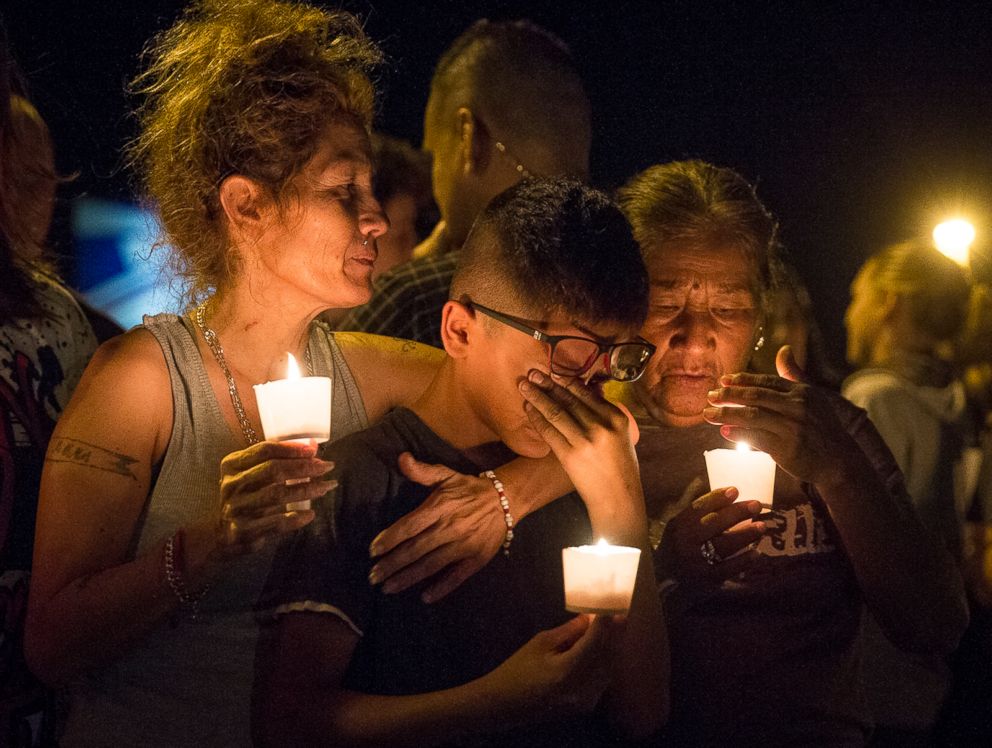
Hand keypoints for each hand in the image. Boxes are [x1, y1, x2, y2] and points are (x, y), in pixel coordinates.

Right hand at [189, 440, 334, 568]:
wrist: (220, 533)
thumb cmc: (244, 496)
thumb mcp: (250, 474)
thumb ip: (277, 460)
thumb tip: (313, 447)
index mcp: (231, 465)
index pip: (264, 451)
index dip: (291, 449)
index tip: (314, 450)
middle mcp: (232, 485)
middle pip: (273, 470)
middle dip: (304, 467)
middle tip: (326, 467)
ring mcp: (237, 509)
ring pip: (277, 495)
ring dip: (307, 490)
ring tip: (326, 486)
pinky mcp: (244, 531)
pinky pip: (276, 523)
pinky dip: (296, 518)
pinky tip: (310, 514)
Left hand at [367, 453, 504, 602]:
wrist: (506, 499)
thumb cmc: (469, 488)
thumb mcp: (446, 475)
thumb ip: (422, 471)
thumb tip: (401, 458)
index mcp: (440, 507)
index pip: (409, 526)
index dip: (389, 538)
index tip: (372, 551)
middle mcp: (450, 528)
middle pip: (415, 549)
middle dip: (392, 564)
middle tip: (373, 576)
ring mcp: (464, 545)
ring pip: (431, 565)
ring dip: (408, 578)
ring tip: (388, 588)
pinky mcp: (477, 559)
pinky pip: (457, 576)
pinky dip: (442, 588)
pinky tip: (425, 598)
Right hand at [485, 615, 619, 718]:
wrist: (505, 705)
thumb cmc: (518, 670)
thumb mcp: (540, 643)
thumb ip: (569, 631)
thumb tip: (590, 617)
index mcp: (567, 670)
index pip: (596, 641)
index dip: (607, 622)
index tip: (613, 606)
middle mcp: (582, 688)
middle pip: (608, 655)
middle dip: (615, 633)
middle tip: (619, 613)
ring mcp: (586, 700)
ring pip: (610, 668)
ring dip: (614, 647)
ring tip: (615, 627)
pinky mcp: (586, 706)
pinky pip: (604, 679)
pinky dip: (606, 661)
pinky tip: (604, 648)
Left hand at [519, 370, 639, 510]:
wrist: (618, 498)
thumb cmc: (621, 467)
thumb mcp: (623, 435)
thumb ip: (606, 414)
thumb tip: (587, 392)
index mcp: (617, 417)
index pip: (587, 394)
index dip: (567, 381)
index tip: (554, 372)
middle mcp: (601, 426)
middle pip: (569, 399)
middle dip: (548, 384)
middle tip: (532, 372)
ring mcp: (585, 440)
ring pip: (556, 412)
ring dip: (537, 396)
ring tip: (524, 385)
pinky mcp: (570, 455)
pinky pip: (549, 431)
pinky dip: (537, 418)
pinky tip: (528, 408)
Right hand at [656, 486, 765, 584]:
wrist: (663, 580)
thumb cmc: (677, 548)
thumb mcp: (678, 528)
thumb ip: (697, 514)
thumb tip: (727, 496)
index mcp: (679, 526)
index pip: (698, 508)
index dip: (717, 498)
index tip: (735, 490)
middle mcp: (686, 542)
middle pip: (714, 523)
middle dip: (737, 512)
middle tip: (756, 505)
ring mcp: (696, 561)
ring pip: (724, 544)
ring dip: (746, 534)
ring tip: (761, 526)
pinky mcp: (706, 579)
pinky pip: (729, 567)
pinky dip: (744, 560)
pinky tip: (757, 554)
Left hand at [702, 345, 862, 487]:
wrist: (839, 460)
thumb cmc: (822, 427)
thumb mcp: (813, 397)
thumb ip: (794, 375)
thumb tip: (783, 349)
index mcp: (801, 392)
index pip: (766, 381)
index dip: (742, 380)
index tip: (723, 380)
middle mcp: (797, 406)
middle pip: (755, 396)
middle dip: (729, 395)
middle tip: (710, 396)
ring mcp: (792, 427)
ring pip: (752, 416)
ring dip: (726, 414)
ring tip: (708, 414)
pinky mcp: (787, 447)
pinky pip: (756, 437)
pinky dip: (738, 433)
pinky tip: (724, 431)